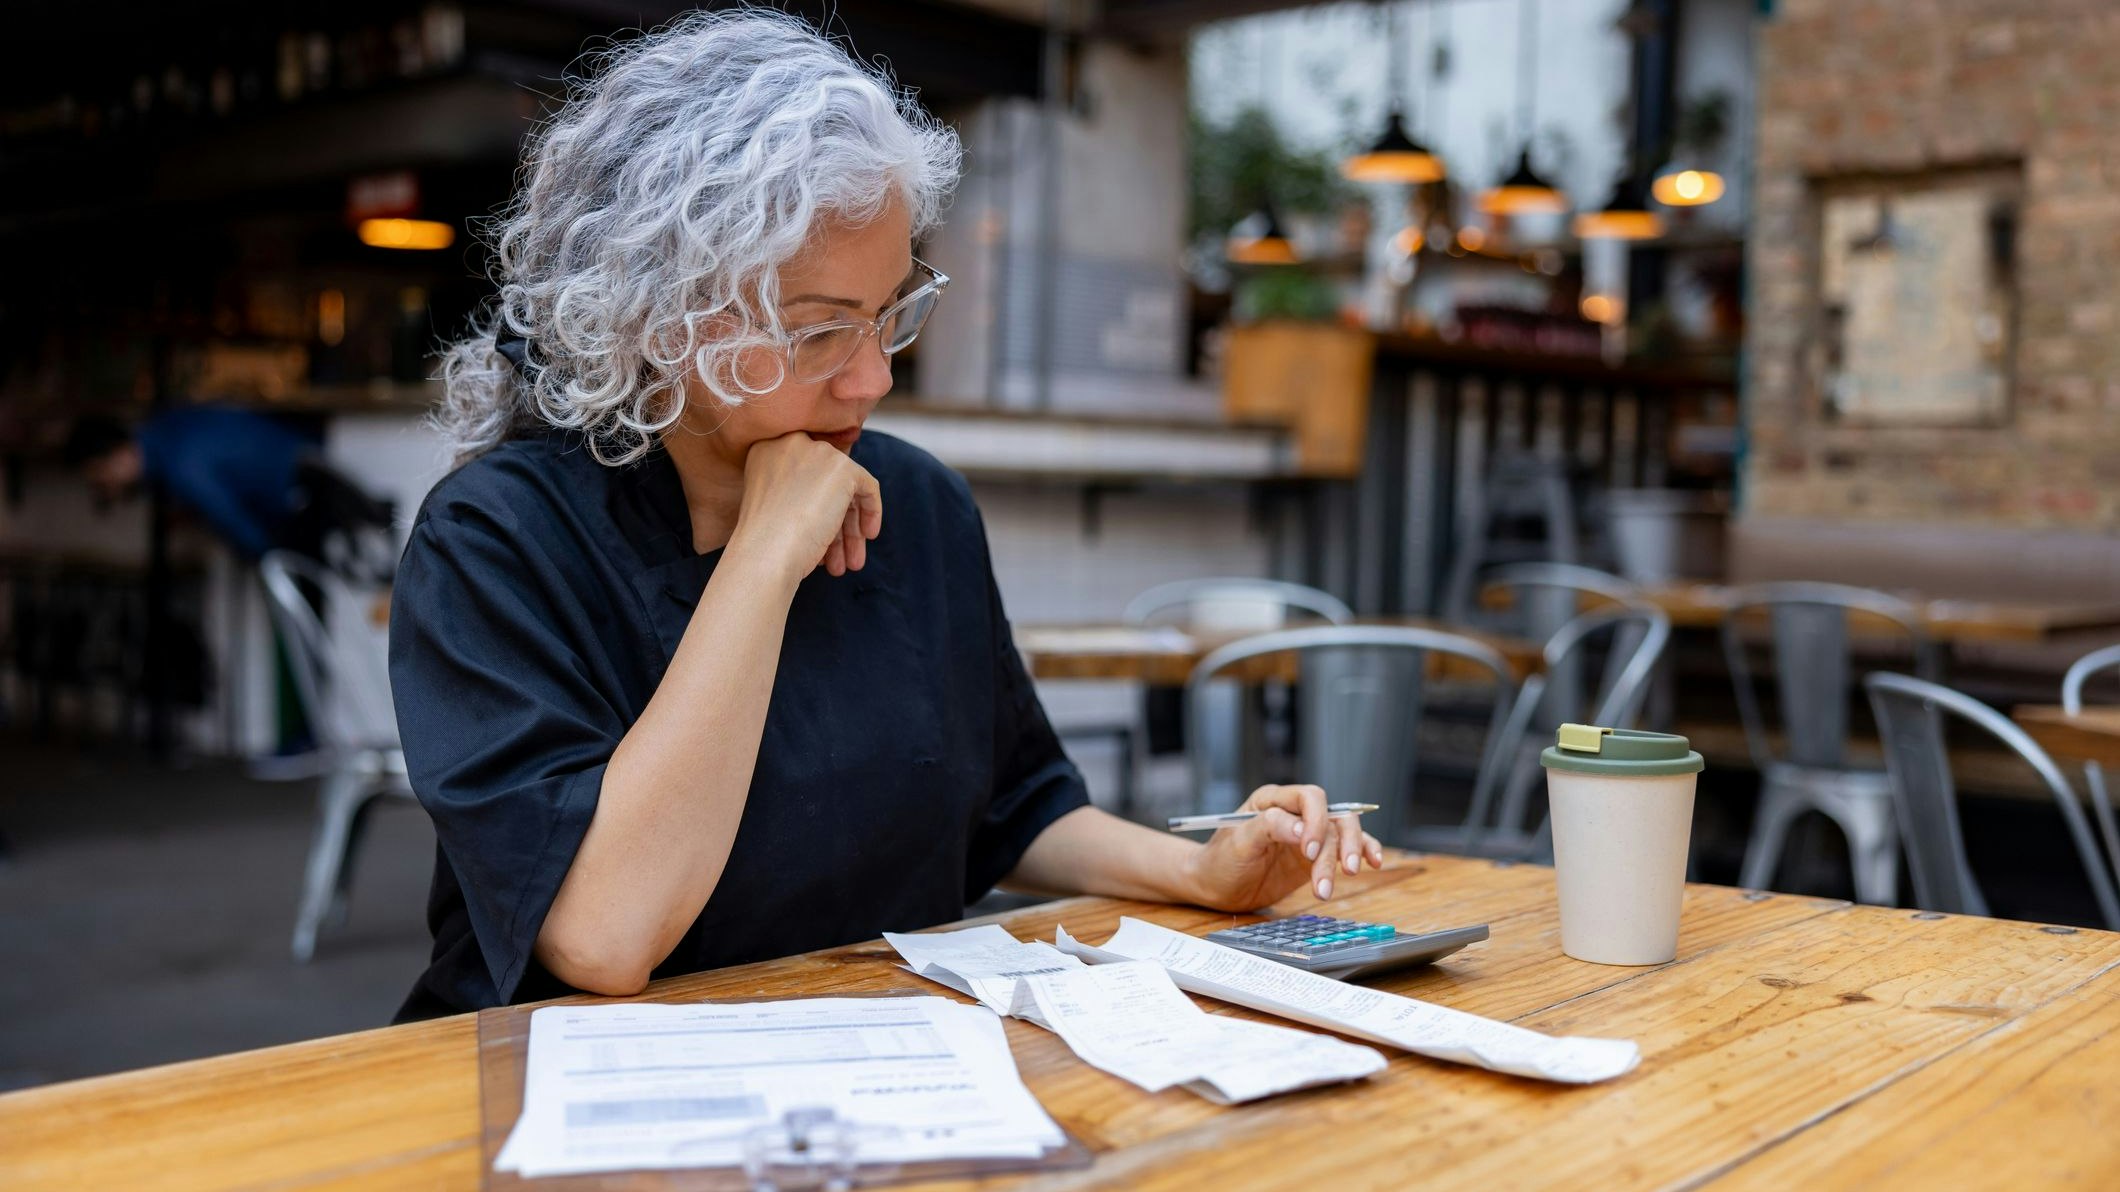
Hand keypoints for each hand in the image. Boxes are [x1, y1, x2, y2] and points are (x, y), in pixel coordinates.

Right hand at [728, 432, 881, 583]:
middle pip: (825, 481)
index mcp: (765, 448)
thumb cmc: (763, 542)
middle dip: (835, 522)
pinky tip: (865, 537)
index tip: (820, 535)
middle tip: (839, 556)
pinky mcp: (842, 467)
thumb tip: (828, 504)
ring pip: (845, 489)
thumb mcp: (771, 504)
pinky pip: (867, 486)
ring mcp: (817, 452)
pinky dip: (870, 511)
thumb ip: (795, 491)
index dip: (815, 505)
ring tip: (849, 563)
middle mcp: (789, 443)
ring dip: (849, 528)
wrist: (764, 554)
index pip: (804, 472)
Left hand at [1182, 784, 1385, 912]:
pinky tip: (1373, 863)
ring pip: (1342, 836)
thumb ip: (1269, 827)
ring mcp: (1307, 835)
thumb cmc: (1220, 860)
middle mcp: (1295, 813)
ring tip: (1328, 888)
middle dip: (1340, 844)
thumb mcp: (1238, 842)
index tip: (1309, 849)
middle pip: (1333, 817)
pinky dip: (1363, 852)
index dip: (1316, 820)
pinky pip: (1345, 849)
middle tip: (1343, 870)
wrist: (1215, 887)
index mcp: (1273, 800)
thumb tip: (1302, 828)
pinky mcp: (1315, 856)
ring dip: (1346, 858)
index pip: (1309, 798)